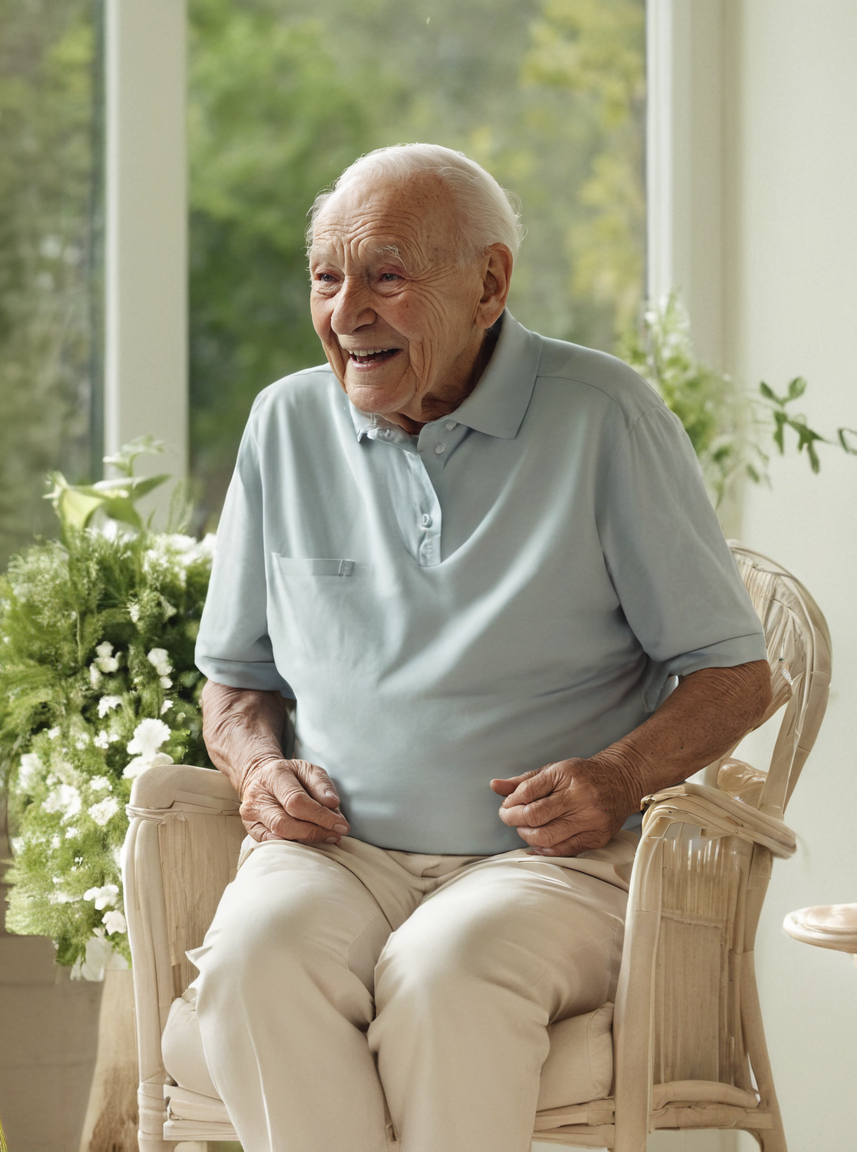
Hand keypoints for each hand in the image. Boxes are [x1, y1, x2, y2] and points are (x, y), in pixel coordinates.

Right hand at [239, 757, 350, 844]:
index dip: (321, 816)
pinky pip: (271, 843)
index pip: (297, 801)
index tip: (341, 825)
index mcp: (274, 775)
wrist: (262, 777)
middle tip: (335, 835)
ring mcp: (251, 813)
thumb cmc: (290, 775)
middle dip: (315, 832)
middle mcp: (258, 796)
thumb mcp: (308, 770)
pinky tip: (307, 842)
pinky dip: (292, 845)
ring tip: (325, 838)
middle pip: (285, 823)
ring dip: (306, 841)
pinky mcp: (251, 828)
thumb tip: (333, 803)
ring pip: (278, 835)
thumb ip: (322, 784)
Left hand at [490, 758, 637, 856]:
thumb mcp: (552, 770)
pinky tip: (538, 843)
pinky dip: (545, 849)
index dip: (510, 802)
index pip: (527, 792)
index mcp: (566, 774)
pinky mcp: (597, 836)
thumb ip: (523, 781)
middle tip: (509, 818)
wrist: (621, 780)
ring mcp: (590, 818)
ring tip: (524, 829)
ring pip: (547, 837)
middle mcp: (579, 796)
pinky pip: (565, 850)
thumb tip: (494, 786)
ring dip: (527, 836)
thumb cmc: (581, 776)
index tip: (507, 805)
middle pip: (534, 816)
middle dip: (513, 819)